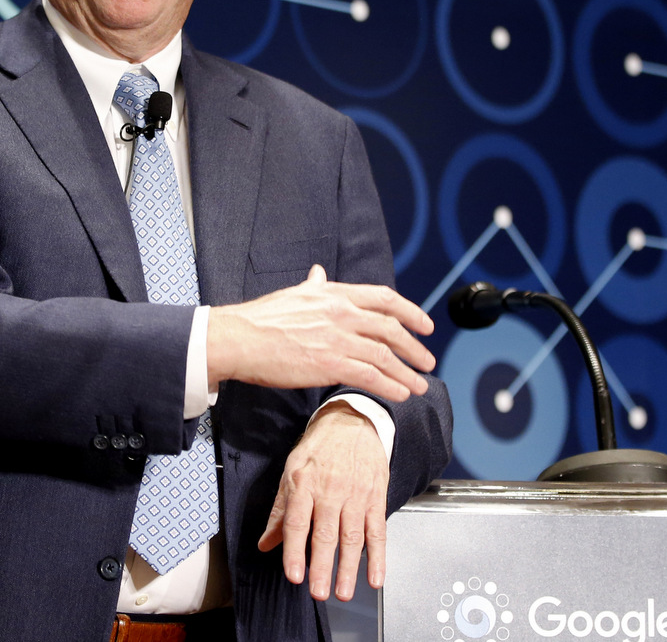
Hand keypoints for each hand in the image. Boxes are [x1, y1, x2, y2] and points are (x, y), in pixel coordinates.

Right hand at [206, 265, 434, 399]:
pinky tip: (400, 393)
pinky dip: (389, 385)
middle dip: (415, 347)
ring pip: (385, 355)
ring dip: (407, 372)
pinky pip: (370, 375)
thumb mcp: (294, 294)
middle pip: (391, 328)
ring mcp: (337, 338)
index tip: (426, 326)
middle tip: (428, 361)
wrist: (239, 338)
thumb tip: (319, 273)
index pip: (385, 299)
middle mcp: (342, 313)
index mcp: (335, 294)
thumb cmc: (262, 318)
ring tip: (419, 385)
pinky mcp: (330, 363)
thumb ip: (314, 285)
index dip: (411, 311)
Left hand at [257, 402, 388, 600]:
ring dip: (348, 568)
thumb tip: (266, 543)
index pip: (297, 522)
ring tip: (343, 592)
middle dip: (322, 566)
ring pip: (352, 537)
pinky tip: (375, 577)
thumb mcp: (291, 472)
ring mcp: (355, 495)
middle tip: (319, 592)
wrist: (352, 422)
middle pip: (325, 533)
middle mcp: (330, 490)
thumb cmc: (318, 449)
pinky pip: (378, 531)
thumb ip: (279, 511)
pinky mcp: (376, 498)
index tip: (294, 574)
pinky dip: (378, 557)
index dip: (295, 551)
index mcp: (304, 484)